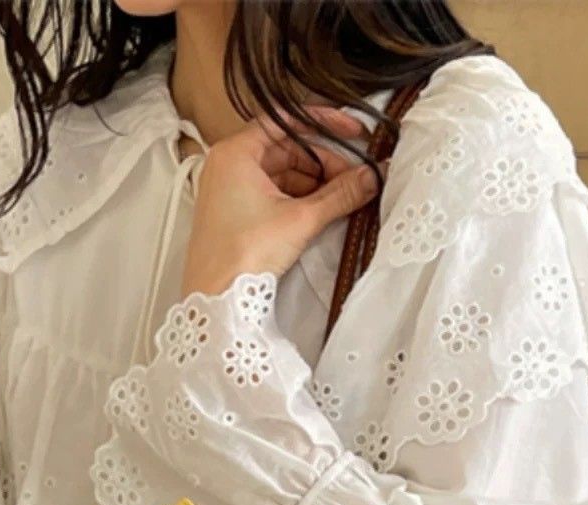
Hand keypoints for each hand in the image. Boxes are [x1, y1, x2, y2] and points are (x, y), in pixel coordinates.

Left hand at [181, 107, 380, 299]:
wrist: (215, 301)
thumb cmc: (242, 255)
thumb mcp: (300, 219)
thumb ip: (340, 194)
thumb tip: (372, 177)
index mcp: (235, 152)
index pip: (286, 120)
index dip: (324, 123)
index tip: (352, 132)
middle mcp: (227, 165)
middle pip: (286, 148)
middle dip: (323, 162)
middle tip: (353, 177)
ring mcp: (228, 190)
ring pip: (280, 173)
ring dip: (313, 183)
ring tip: (342, 197)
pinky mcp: (233, 214)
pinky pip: (270, 194)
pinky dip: (296, 199)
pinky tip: (320, 211)